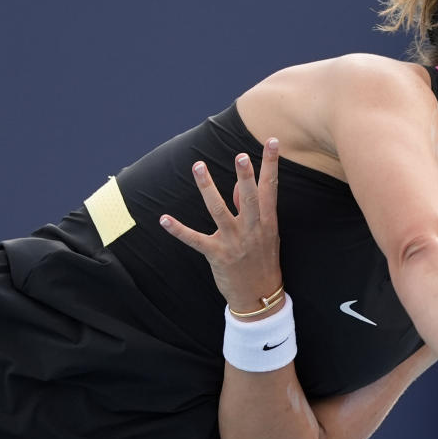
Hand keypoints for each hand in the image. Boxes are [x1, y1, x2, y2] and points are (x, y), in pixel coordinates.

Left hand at [159, 138, 282, 316]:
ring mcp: (234, 242)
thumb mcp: (266, 234)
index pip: (271, 188)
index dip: (271, 164)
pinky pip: (195, 239)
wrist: (259, 297)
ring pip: (219, 211)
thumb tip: (239, 185)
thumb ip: (253, 209)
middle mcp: (252, 230)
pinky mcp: (216, 255)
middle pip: (249, 198)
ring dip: (208, 188)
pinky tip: (164, 219)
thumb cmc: (263, 261)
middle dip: (245, 176)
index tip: (273, 142)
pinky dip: (179, 230)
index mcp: (267, 222)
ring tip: (199, 166)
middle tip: (241, 155)